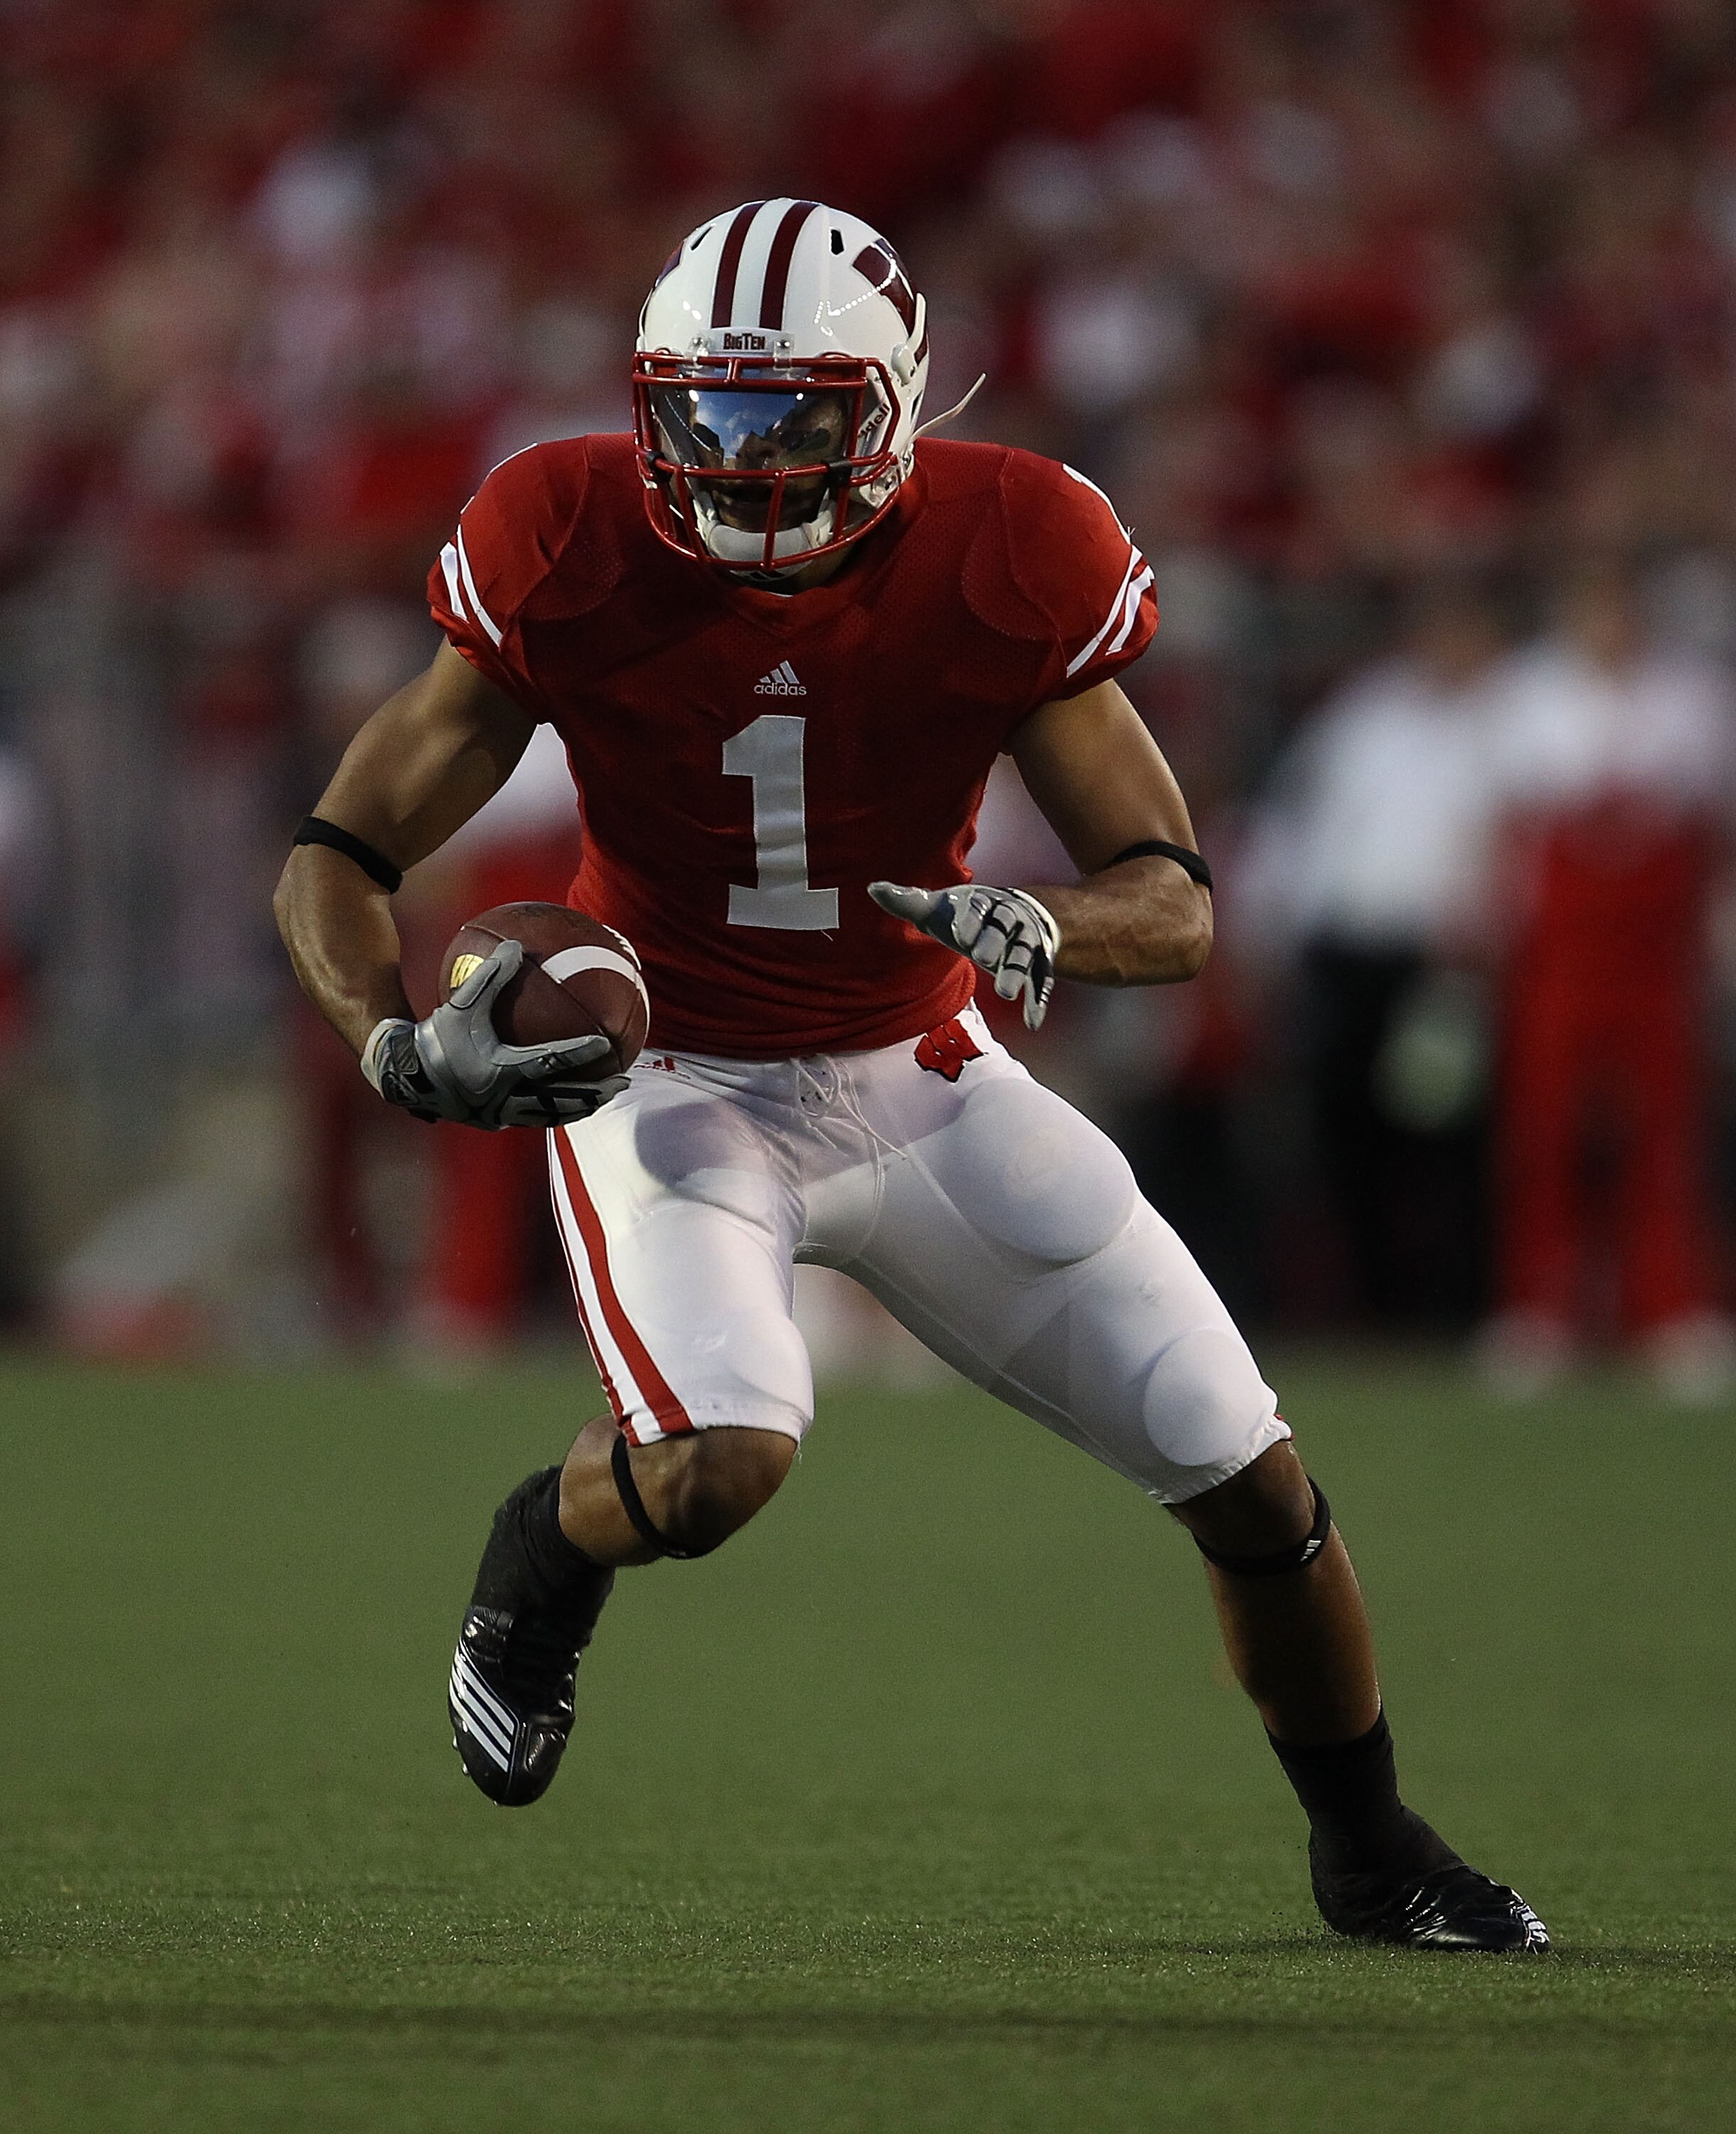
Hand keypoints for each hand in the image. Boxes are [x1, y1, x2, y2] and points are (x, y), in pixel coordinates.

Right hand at [360, 939, 629, 1128]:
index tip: (606, 1045)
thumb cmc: (436, 1036)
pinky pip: (534, 1118)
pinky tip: (570, 1100)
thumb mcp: (461, 1003)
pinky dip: (556, 1110)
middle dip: (594, 1093)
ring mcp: (501, 1115)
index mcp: (500, 1071)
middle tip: (622, 1080)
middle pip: (561, 1101)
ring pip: (551, 1116)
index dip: (579, 1054)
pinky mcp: (495, 1121)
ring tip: (604, 1097)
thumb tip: (515, 945)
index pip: (549, 1062)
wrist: (405, 1076)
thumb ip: (490, 976)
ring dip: (580, 1107)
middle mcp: (504, 1099)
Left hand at [868, 880, 1059, 1029]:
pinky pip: (1040, 981)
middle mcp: (1008, 918)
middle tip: (983, 958)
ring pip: (1024, 954)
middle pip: (1004, 928)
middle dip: (994, 943)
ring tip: (1005, 994)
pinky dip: (1037, 1001)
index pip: (977, 908)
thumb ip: (909, 902)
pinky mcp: (1038, 963)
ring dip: (1016, 972)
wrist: (1016, 913)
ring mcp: (1026, 941)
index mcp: (981, 902)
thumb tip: (873, 888)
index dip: (969, 920)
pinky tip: (1032, 1021)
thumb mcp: (938, 908)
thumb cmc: (967, 915)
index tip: (958, 935)